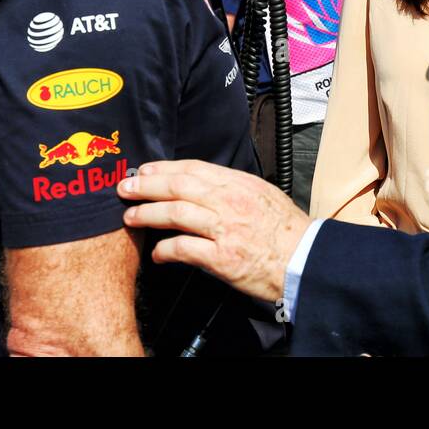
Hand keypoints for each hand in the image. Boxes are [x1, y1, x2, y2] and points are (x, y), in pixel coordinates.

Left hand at [118, 160, 309, 303]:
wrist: (304, 259)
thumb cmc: (287, 230)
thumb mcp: (263, 195)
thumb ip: (235, 188)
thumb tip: (206, 186)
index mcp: (239, 184)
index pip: (194, 168)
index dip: (165, 168)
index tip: (145, 171)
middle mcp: (229, 201)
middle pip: (178, 187)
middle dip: (146, 186)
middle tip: (125, 188)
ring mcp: (224, 229)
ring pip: (175, 214)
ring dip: (147, 214)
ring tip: (131, 218)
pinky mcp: (221, 257)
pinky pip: (183, 249)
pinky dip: (164, 250)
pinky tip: (156, 254)